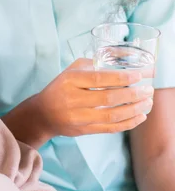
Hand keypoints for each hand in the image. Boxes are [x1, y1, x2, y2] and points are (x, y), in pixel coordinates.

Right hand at [35, 58, 153, 139]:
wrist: (43, 114)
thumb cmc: (61, 88)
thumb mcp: (72, 70)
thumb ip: (94, 64)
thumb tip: (124, 59)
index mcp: (70, 80)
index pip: (100, 78)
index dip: (122, 78)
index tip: (139, 76)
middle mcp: (72, 99)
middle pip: (108, 98)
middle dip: (133, 94)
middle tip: (148, 90)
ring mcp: (78, 117)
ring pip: (112, 115)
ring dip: (134, 109)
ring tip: (147, 102)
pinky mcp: (83, 130)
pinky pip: (110, 128)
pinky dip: (128, 123)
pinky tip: (140, 116)